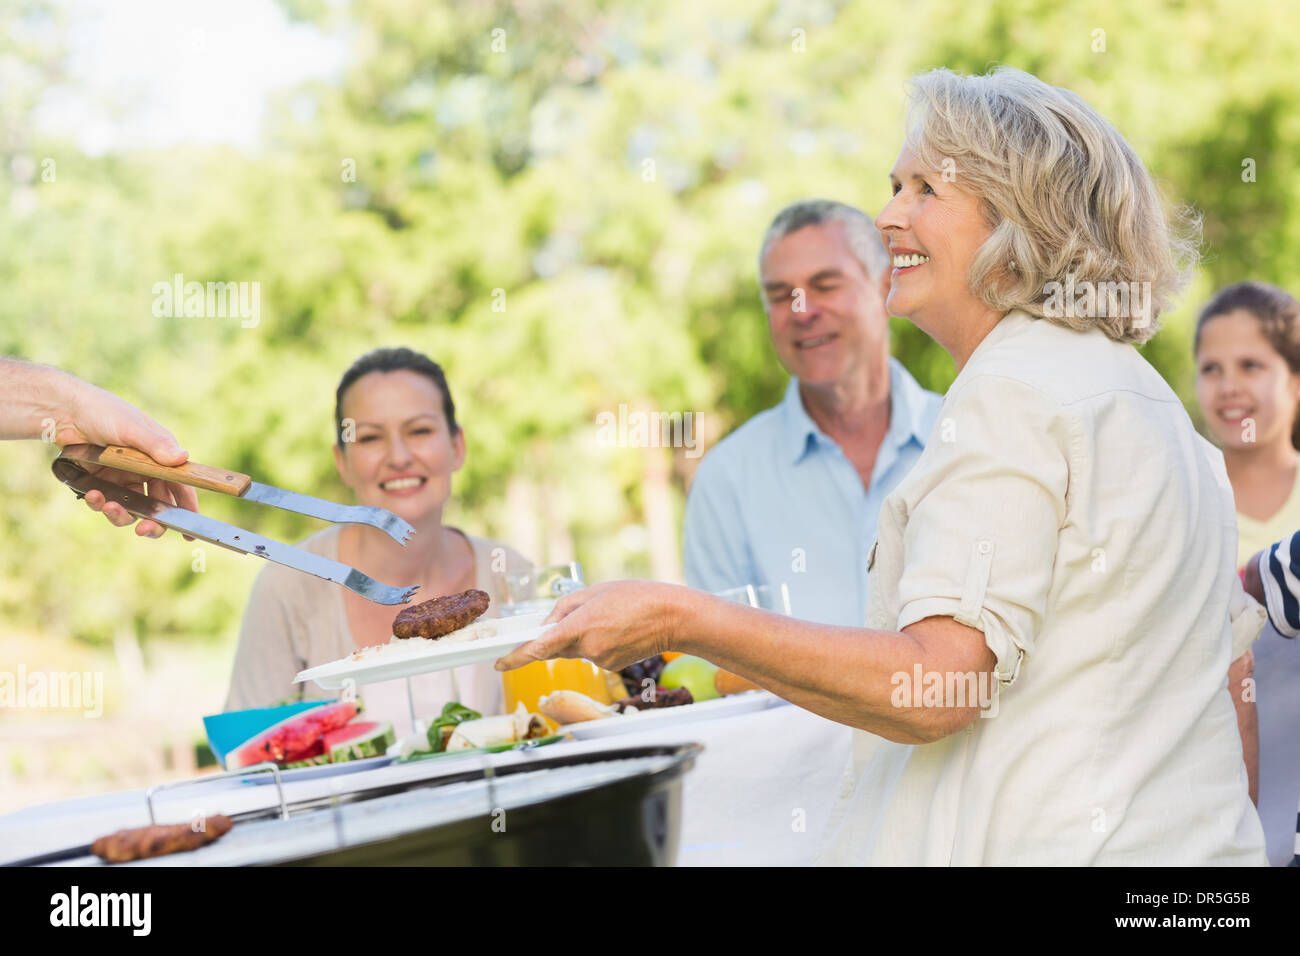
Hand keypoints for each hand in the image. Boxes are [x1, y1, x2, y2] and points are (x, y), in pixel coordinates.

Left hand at [58, 379, 198, 538]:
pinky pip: (106, 503)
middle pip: (158, 506)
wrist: (63, 411)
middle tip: (144, 530)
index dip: (188, 509)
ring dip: (122, 514)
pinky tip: (93, 495)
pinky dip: (100, 504)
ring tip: (109, 506)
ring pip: (132, 509)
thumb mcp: (131, 427)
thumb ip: (156, 445)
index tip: (190, 532)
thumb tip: (183, 458)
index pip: (181, 486)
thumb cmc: (103, 411)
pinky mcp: (102, 483)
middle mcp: (146, 470)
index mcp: (161, 456)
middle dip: (153, 522)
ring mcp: (123, 479)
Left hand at [494, 580, 691, 671]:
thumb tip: (547, 624)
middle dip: (555, 636)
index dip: (516, 657)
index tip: (499, 663)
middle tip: (576, 618)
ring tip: (608, 617)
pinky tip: (616, 629)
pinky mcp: (611, 666)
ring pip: (575, 650)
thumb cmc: (637, 597)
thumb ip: (565, 607)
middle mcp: (588, 647)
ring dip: (580, 637)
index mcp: (581, 625)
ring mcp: (600, 660)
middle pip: (556, 647)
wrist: (674, 617)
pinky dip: (596, 643)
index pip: (540, 647)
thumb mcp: (596, 591)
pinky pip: (592, 654)